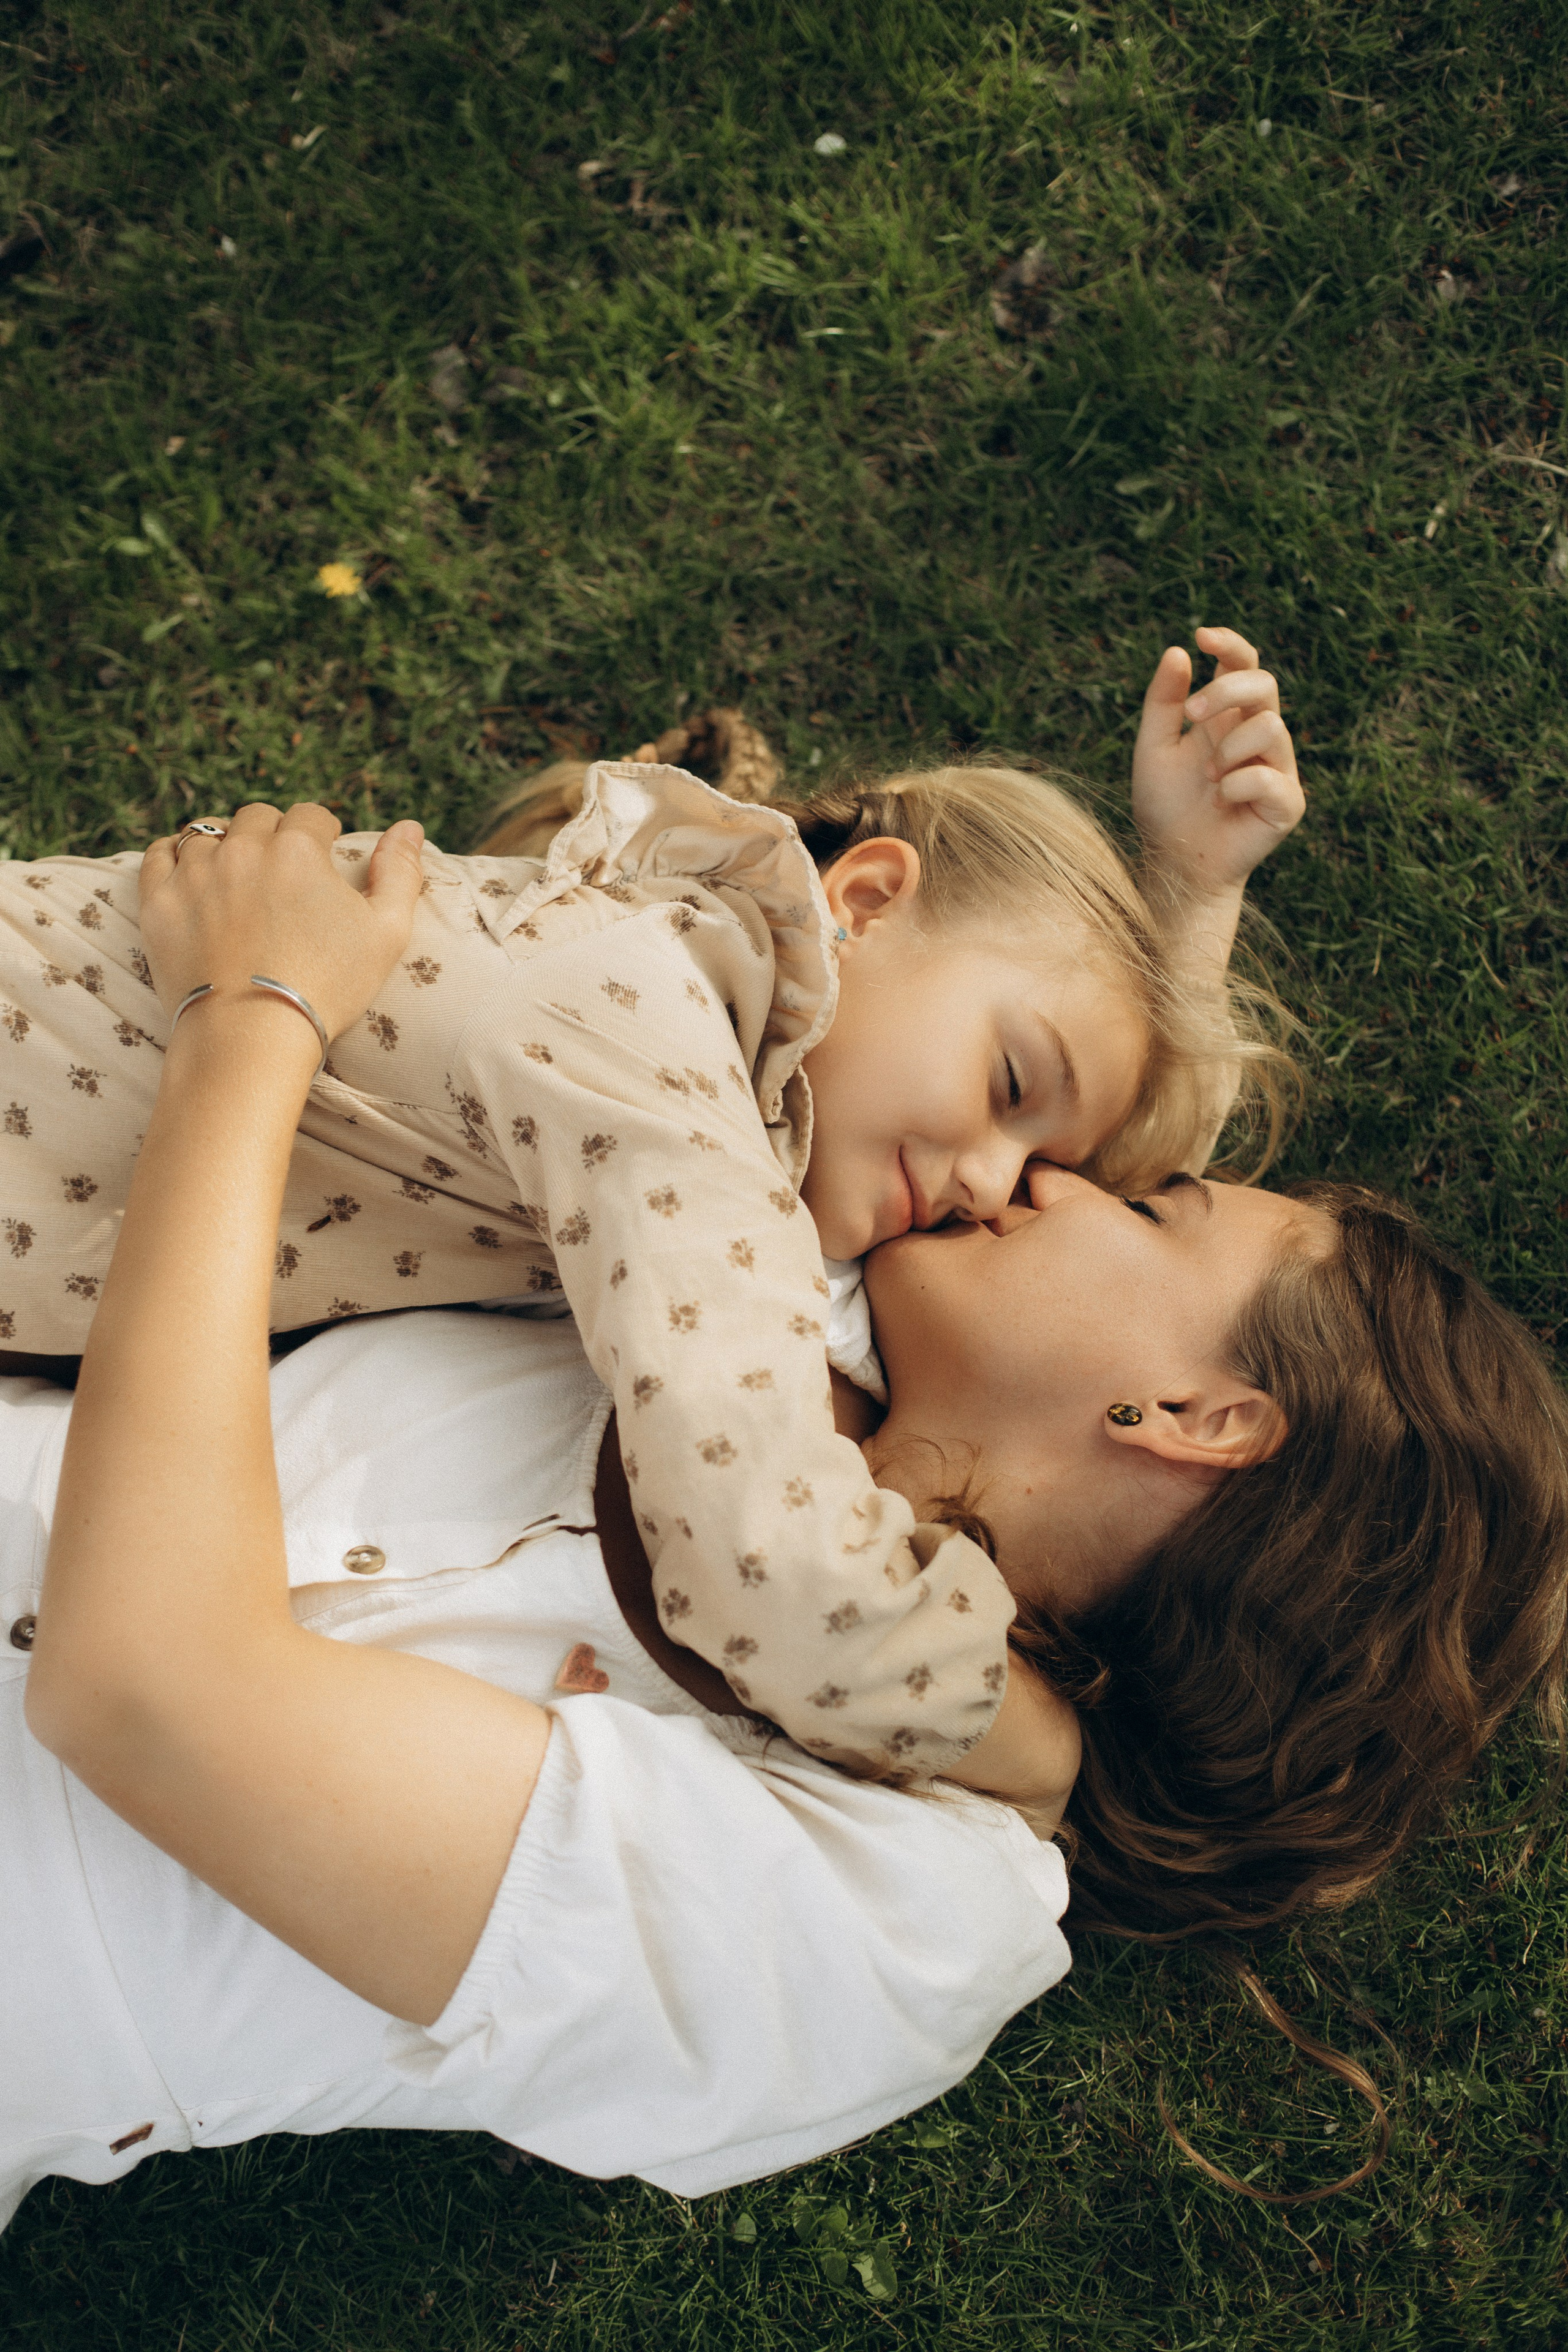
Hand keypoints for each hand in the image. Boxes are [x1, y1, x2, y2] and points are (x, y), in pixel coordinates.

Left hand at [139, 802, 425, 1044]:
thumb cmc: (329, 987)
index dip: (321, 833)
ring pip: (206, 832)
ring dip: (225, 844)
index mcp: (298, 848)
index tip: (323, 853)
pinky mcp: (160, 903)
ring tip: (235, 872)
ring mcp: (195, 873)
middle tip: (281, 870)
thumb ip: (401, 873)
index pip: (310, 815)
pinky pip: (159, 855)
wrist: (252, 1037)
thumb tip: (411, 827)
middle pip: (257, 817)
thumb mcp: (387, 932)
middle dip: (273, 835)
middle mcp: (242, 848)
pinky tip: (188, 870)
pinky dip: (173, 855)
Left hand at [1131, 626, 1304, 900]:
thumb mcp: (1153, 748)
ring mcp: (1278, 769)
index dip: (1230, 644)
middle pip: (1265, 684)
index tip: (1201, 636)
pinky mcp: (1288, 804)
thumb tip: (1179, 651)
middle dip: (1228, 690)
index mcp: (1228, 718)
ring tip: (1207, 778)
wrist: (1173, 863)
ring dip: (1228, 749)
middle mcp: (1258, 737)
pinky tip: (1220, 801)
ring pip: (1271, 727)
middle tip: (1192, 713)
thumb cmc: (1164, 806)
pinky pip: (1271, 777)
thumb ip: (1163, 702)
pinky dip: (1237, 785)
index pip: (1243, 665)